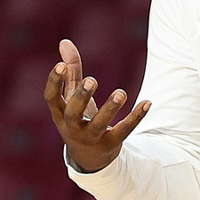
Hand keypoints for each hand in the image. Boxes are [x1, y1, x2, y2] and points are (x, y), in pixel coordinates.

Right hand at [46, 39, 150, 171]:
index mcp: (60, 113)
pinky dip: (136, 117)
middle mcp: (72, 127)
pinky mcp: (111, 144)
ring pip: (99, 125)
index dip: (54, 82)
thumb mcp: (72, 97)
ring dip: (110, 109)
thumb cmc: (78, 119)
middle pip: (73, 113)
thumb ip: (71, 71)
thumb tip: (65, 41)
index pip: (51, 98)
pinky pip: (124, 131)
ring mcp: (91, 138)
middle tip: (92, 79)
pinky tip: (148, 102)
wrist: (88, 158)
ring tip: (121, 93)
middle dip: (82, 96)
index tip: (60, 64)